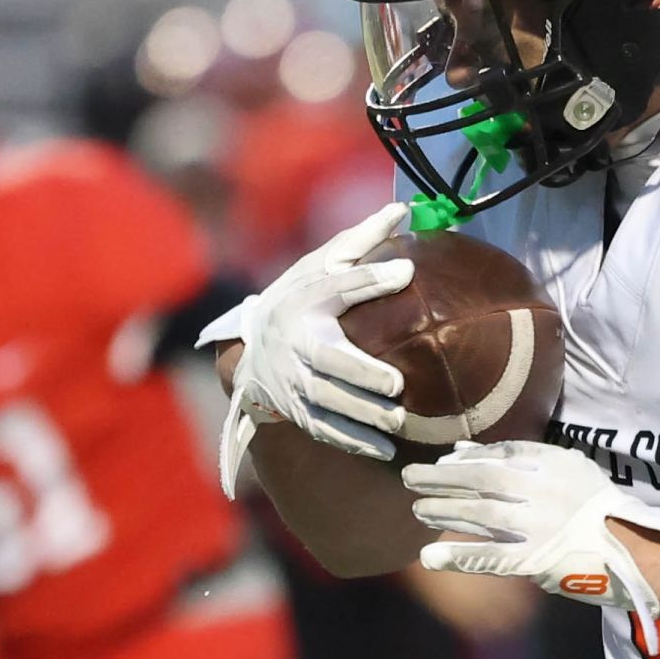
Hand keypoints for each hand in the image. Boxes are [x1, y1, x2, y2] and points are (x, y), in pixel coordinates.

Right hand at [205, 202, 416, 487]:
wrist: (253, 350)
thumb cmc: (301, 300)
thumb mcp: (322, 265)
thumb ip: (361, 240)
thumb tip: (403, 209)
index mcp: (305, 301)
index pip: (339, 285)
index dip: (369, 279)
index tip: (406, 273)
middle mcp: (295, 344)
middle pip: (330, 361)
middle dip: (361, 374)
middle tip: (395, 385)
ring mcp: (293, 383)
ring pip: (327, 402)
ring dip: (361, 416)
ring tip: (396, 422)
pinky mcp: (296, 411)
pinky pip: (325, 429)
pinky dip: (354, 442)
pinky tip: (385, 449)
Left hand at [403, 441, 659, 625]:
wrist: (639, 554)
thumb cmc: (603, 513)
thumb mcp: (574, 474)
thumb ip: (528, 461)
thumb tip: (469, 453)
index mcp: (558, 465)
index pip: (502, 455)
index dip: (468, 459)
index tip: (445, 461)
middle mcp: (546, 491)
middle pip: (483, 480)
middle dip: (442, 478)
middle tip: (411, 478)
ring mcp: (540, 526)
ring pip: (480, 515)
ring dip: (444, 512)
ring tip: (418, 510)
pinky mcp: (535, 561)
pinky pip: (488, 557)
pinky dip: (456, 557)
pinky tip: (429, 557)